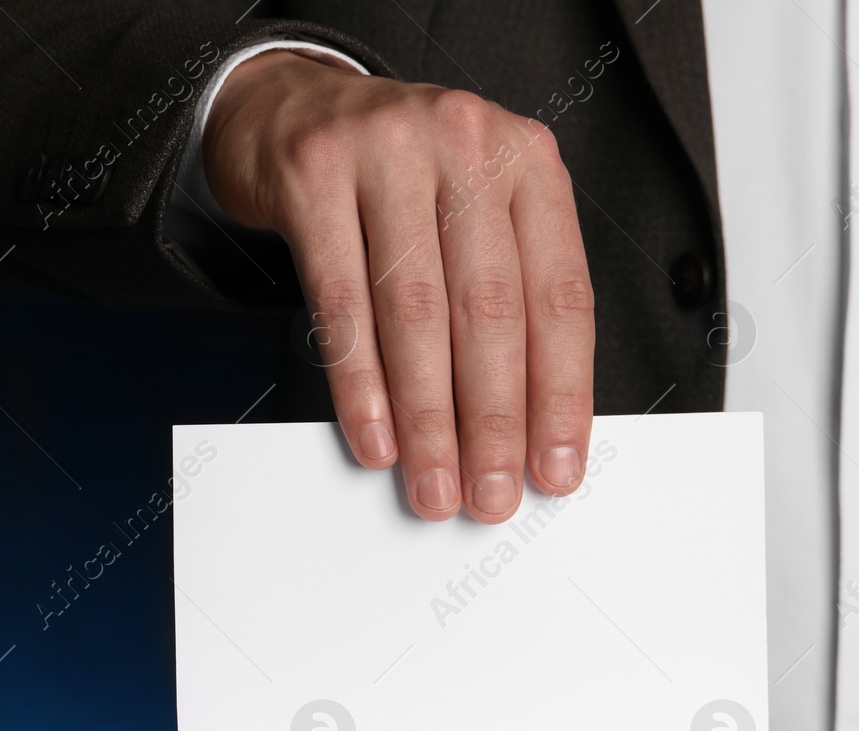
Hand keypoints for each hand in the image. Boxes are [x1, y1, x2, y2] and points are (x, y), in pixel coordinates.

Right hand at [203, 50, 594, 523]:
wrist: (297, 108)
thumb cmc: (404, 180)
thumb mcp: (477, 215)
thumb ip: (511, 298)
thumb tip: (530, 428)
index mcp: (528, 163)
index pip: (561, 296)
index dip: (561, 394)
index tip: (556, 467)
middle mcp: (466, 146)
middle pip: (491, 309)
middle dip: (493, 421)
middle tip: (491, 494)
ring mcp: (387, 152)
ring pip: (416, 313)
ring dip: (428, 418)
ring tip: (434, 483)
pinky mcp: (313, 175)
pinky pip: (342, 302)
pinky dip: (361, 384)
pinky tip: (376, 436)